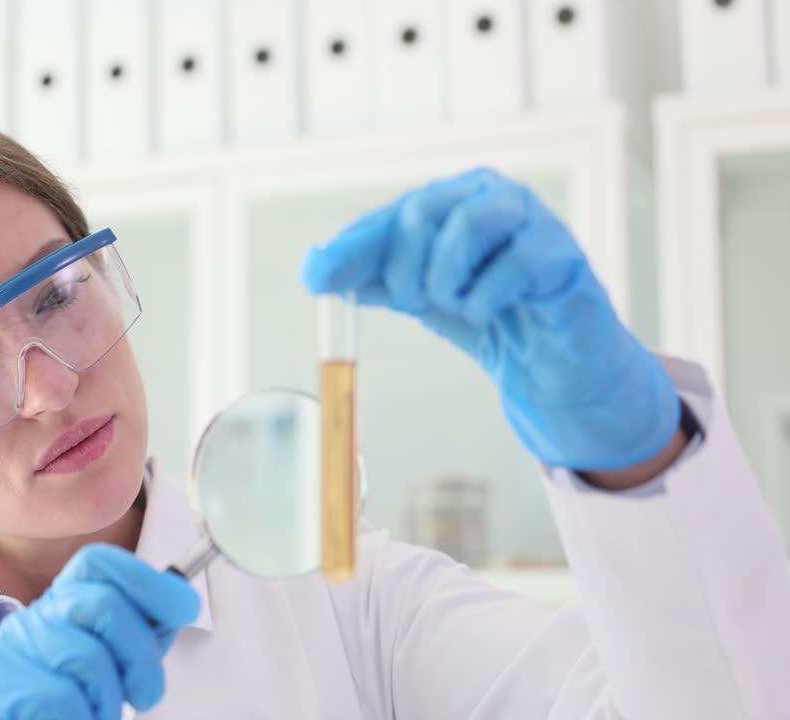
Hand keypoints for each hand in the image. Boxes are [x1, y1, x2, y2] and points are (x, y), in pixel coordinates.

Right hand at [0, 543, 199, 719]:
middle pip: (104, 605)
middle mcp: (35, 617)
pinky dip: (82, 718)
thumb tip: (180, 599)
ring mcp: (13, 648)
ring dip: (108, 701)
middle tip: (144, 693)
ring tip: (98, 713)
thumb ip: (140, 632)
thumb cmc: (62, 704)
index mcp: (62, 605)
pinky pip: (62, 697)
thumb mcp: (108, 662)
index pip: (98, 563)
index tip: (183, 607)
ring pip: (88, 658)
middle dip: (141, 657)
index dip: (147, 580)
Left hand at [301, 167, 678, 470]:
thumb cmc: (491, 318)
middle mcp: (492, 195)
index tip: (315, 279)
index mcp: (454, 199)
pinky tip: (488, 313)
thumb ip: (375, 278)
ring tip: (456, 304)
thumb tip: (316, 268)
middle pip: (423, 210)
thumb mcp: (422, 296)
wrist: (550, 368)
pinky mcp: (562, 255)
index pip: (392, 215)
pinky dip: (485, 298)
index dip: (352, 247)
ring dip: (446, 278)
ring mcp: (532, 220)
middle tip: (415, 301)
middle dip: (404, 269)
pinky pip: (513, 263)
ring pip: (469, 224)